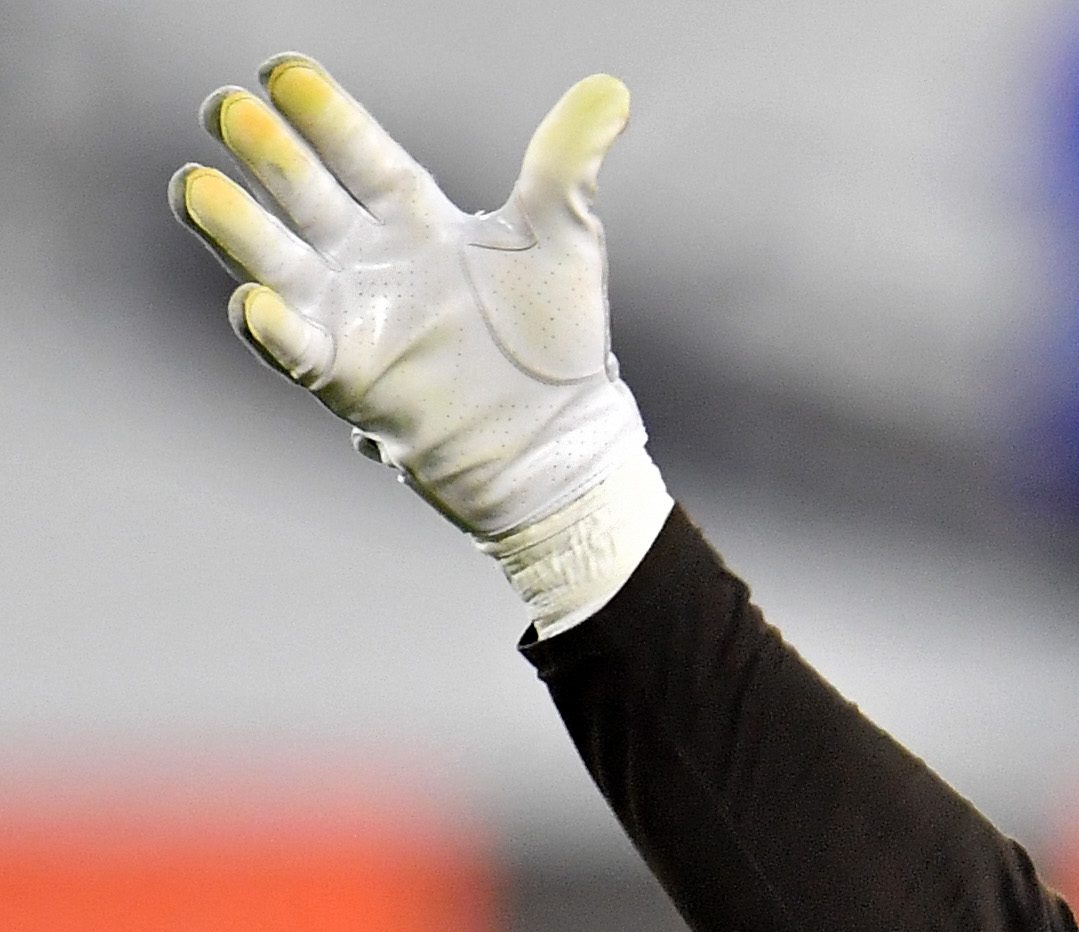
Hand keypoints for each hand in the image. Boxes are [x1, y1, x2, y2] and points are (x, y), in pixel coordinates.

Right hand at [171, 57, 668, 631]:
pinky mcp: (348, 377)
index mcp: (414, 219)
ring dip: (235, 227)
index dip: (323, 115)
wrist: (559, 439)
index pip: (359, 153)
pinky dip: (273, 329)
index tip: (282, 71)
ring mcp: (351, 316)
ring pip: (276, 260)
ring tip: (194, 185)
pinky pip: (298, 348)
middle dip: (264, 154)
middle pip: (302, 195)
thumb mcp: (563, 238)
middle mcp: (369, 259)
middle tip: (224, 108)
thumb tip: (610, 90)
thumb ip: (567, 161)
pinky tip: (252, 302)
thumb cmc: (555, 338)